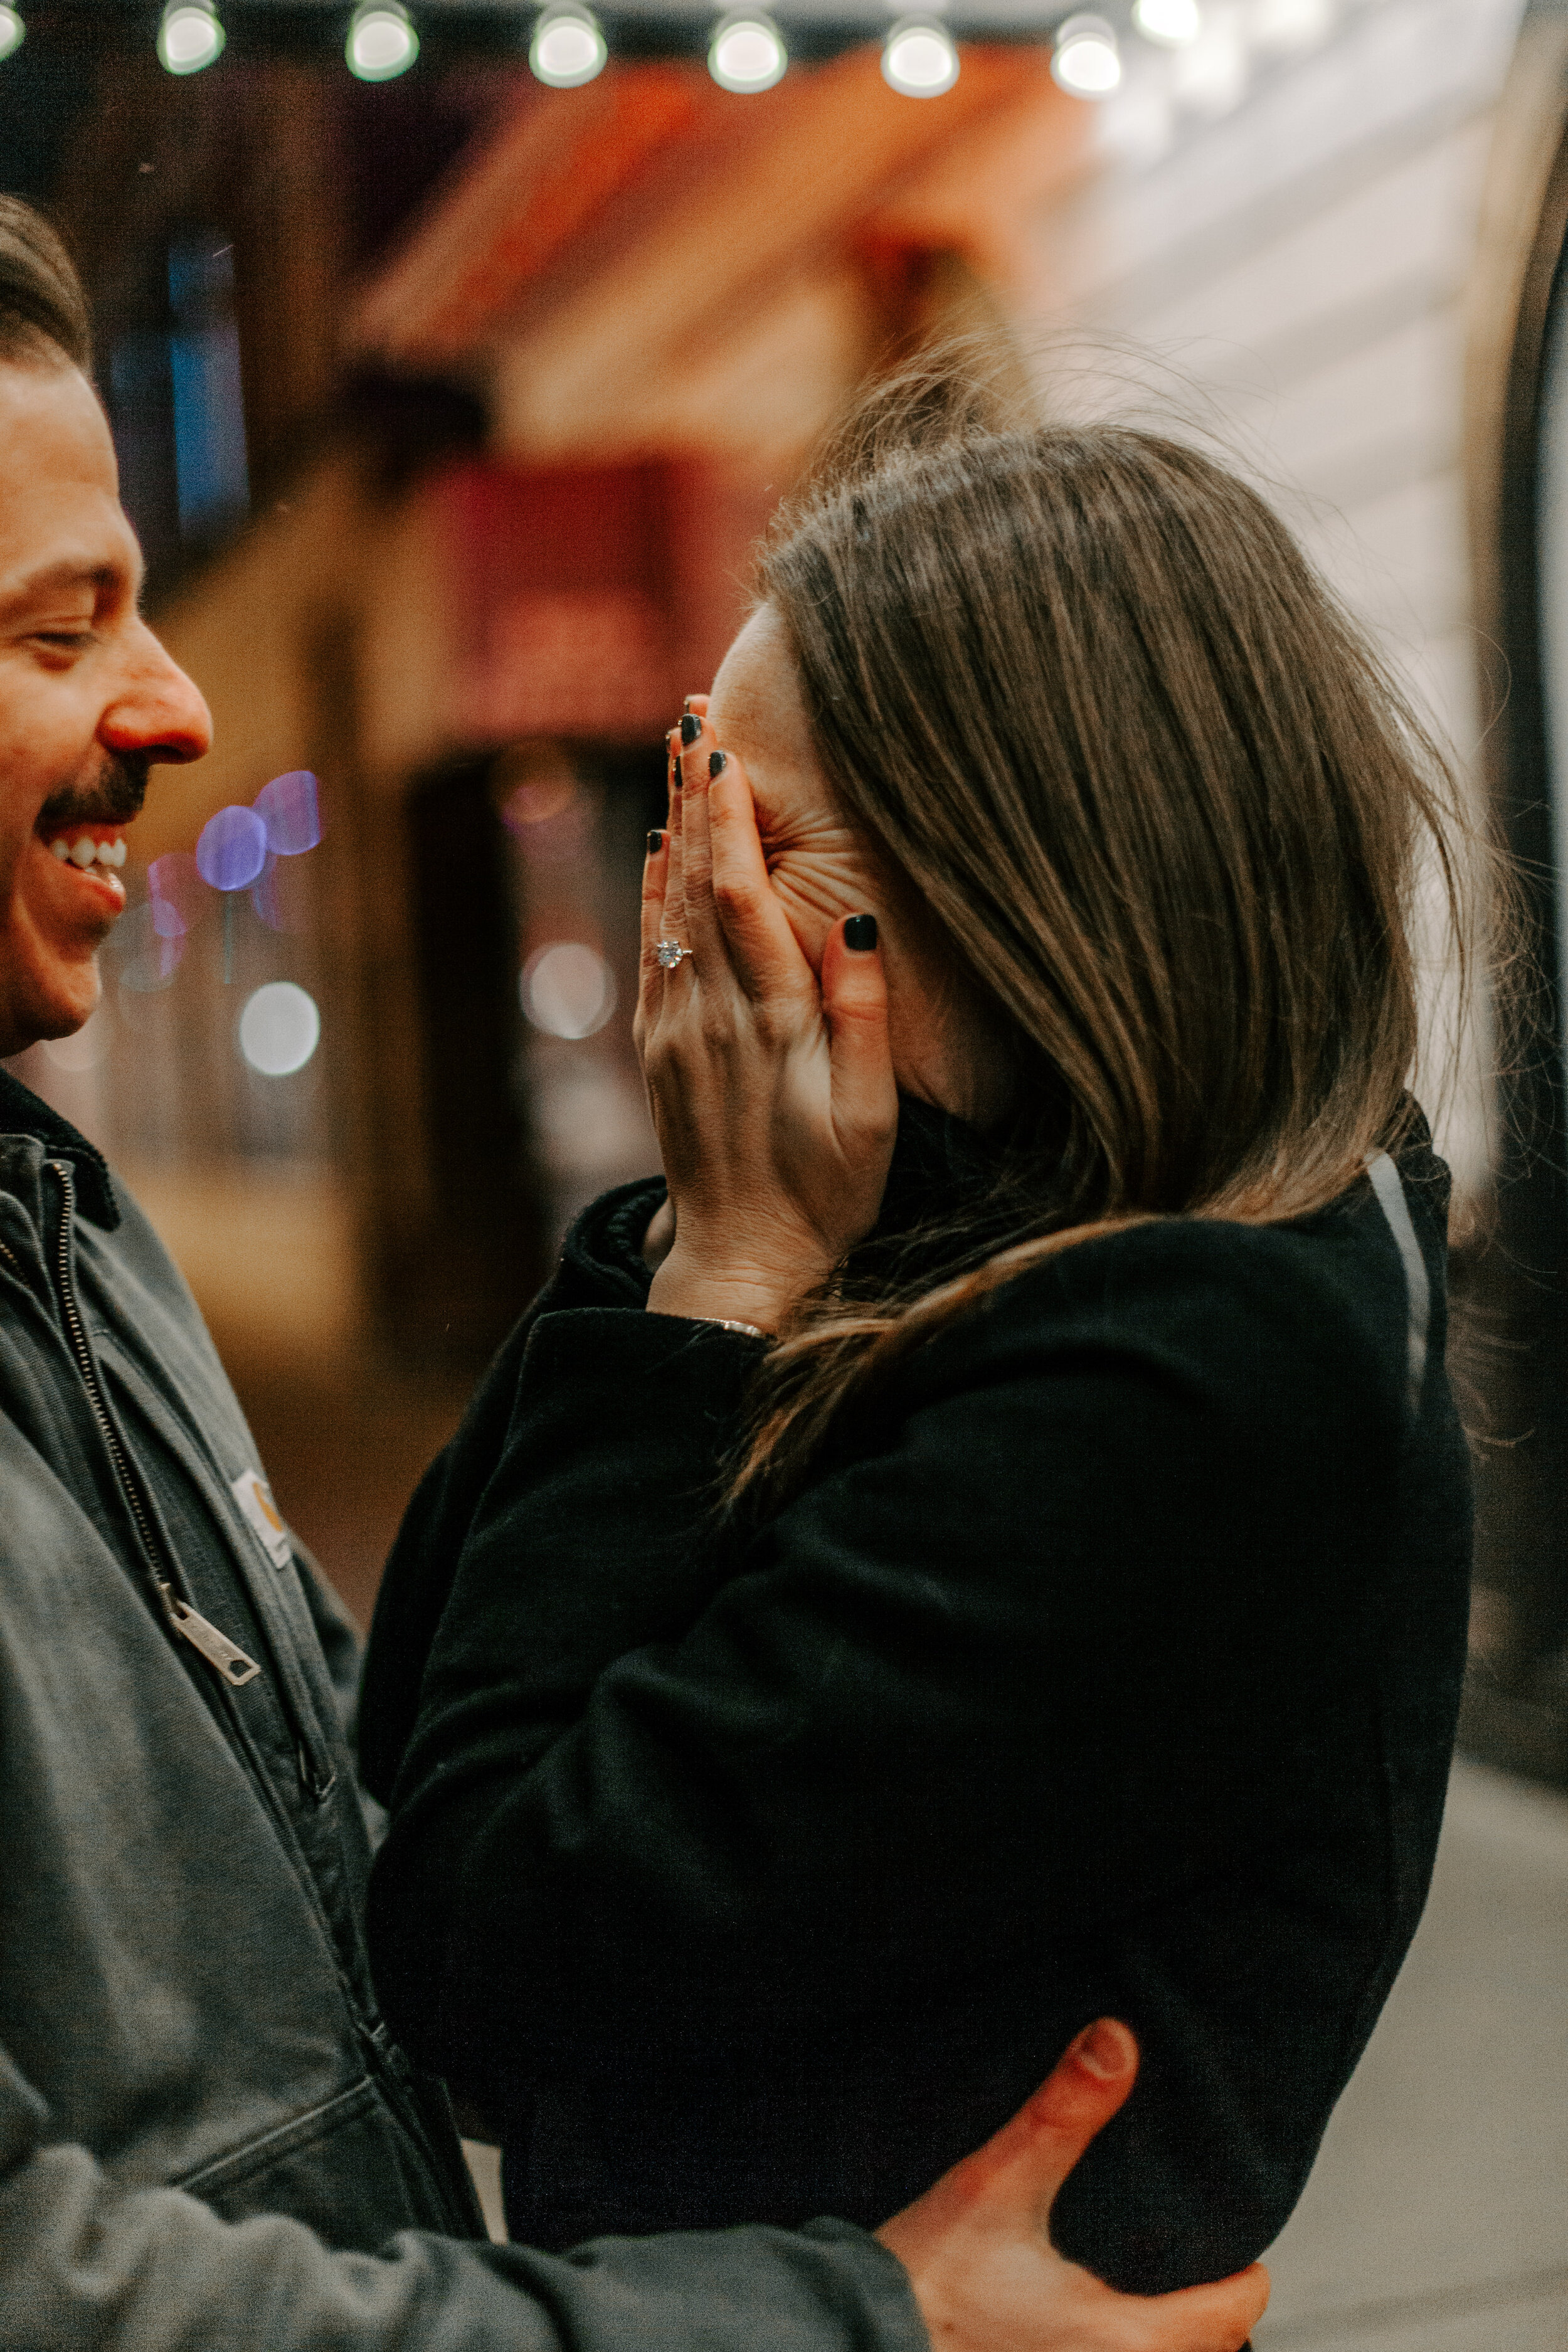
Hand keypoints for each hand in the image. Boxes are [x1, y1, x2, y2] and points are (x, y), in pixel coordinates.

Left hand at [635, 705, 897, 1332]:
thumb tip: (860, 924)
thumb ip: (864, 1018)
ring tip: (678, 756)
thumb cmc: (825, 1192)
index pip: (740, 896)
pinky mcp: (662, 1052)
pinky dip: (655, 894)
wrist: (741, 1263)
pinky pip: (653, 952)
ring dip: (674, 829)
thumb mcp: (869, 1117)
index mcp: (769, 1024)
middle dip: (694, 796)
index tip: (724, 749)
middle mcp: (711, 1017)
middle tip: (693, 715)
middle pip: (694, 884)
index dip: (728, 819)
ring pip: (668, 910)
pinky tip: (660, 853)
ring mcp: (677, 1034)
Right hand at [878, 2021, 1268, 2351]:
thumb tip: (1115, 2043)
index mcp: (1127, 2343)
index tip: (1248, 2259)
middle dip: (1206, 2321)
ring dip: (1156, 2340)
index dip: (1244, 2283)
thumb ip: (1062, 2113)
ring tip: (1140, 2301)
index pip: (1231, 2319)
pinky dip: (1107, 2350)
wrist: (848, 2341)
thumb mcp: (997, 2184)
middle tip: (1197, 2273)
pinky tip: (1072, 2326)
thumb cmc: (927, 2285)